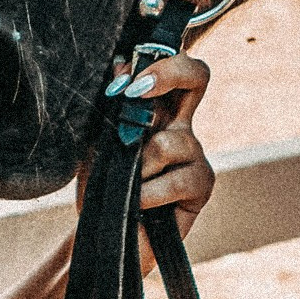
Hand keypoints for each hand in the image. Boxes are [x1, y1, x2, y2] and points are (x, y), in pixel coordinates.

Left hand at [102, 52, 214, 250]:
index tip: (122, 83)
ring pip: (168, 142)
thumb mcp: (97, 140)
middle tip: (136, 92)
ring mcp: (194, 154)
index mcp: (156, 109)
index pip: (170, 67)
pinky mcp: (202, 185)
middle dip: (168, 72)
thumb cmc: (101, 186)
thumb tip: (122, 67)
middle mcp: (180, 124)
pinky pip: (176, 180)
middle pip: (197, 75)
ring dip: (138, 166)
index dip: (155, 61)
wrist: (103, 237)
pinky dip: (149, 194)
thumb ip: (112, 106)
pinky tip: (139, 205)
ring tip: (126, 186)